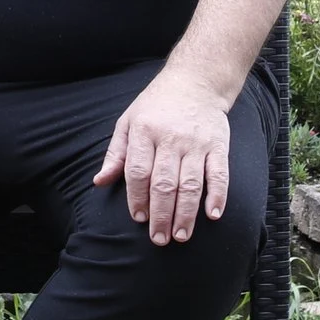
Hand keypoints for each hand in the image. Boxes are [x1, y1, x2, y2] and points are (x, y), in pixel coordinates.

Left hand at [94, 69, 230, 244]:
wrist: (195, 81)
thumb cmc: (156, 106)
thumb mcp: (128, 122)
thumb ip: (116, 154)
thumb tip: (99, 182)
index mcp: (144, 132)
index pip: (138, 172)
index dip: (137, 198)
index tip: (138, 218)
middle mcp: (170, 138)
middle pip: (164, 183)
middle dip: (161, 215)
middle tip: (159, 239)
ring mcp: (196, 142)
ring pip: (190, 183)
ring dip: (186, 213)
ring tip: (181, 235)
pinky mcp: (218, 145)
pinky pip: (219, 174)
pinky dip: (217, 195)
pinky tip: (212, 215)